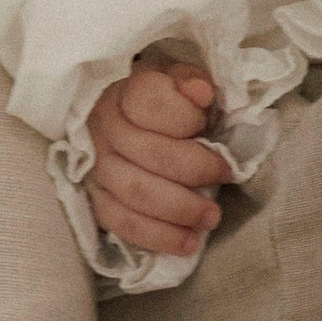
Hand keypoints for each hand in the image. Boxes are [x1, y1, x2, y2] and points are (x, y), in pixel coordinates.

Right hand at [87, 62, 228, 256]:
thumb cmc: (158, 97)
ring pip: (135, 193)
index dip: (186, 118)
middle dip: (195, 170)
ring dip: (179, 210)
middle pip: (149, 154)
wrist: (117, 113)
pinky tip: (186, 243)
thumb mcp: (175, 77)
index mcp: (124, 92)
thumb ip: (190, 80)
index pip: (150, 102)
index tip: (210, 123)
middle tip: (226, 177)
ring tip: (210, 218)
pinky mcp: (95, 197)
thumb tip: (200, 92)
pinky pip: (120, 223)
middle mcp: (104, 128)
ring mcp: (96, 166)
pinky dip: (156, 237)